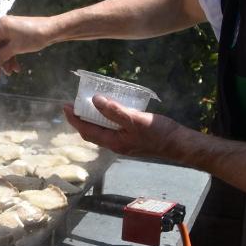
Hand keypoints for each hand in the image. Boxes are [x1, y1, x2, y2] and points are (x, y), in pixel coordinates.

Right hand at [0, 14, 57, 76]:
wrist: (53, 30)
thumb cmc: (33, 37)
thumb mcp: (16, 48)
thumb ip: (3, 56)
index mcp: (1, 27)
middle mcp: (5, 27)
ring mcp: (13, 30)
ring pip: (6, 49)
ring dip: (8, 61)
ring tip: (11, 73)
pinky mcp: (20, 34)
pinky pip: (12, 47)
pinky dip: (14, 56)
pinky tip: (17, 67)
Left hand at [62, 96, 180, 158]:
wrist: (179, 144)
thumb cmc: (159, 133)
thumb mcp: (135, 119)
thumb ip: (115, 111)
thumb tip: (95, 100)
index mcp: (114, 142)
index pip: (86, 131)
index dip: (74, 119)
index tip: (65, 106)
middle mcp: (116, 144)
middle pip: (92, 132)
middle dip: (80, 119)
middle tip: (74, 104)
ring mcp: (124, 142)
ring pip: (102, 130)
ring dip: (93, 118)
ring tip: (89, 104)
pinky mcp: (132, 138)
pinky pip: (113, 128)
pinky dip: (106, 118)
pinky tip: (111, 108)